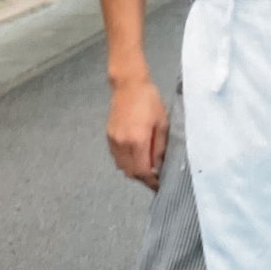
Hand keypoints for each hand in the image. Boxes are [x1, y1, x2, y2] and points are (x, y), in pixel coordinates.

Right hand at [106, 76, 168, 190]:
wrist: (128, 84)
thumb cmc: (149, 100)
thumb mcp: (161, 122)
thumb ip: (159, 146)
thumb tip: (159, 165)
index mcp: (137, 140)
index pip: (142, 171)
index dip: (151, 181)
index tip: (159, 184)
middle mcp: (122, 143)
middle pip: (130, 172)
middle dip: (142, 177)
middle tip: (154, 175)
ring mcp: (113, 140)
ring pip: (122, 166)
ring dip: (133, 170)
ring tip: (146, 164)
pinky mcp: (108, 136)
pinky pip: (116, 157)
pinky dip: (126, 161)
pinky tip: (136, 154)